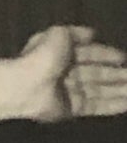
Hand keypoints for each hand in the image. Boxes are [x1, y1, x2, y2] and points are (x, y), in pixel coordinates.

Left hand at [0, 25, 126, 123]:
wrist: (26, 86)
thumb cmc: (42, 57)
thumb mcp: (59, 35)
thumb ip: (76, 33)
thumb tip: (92, 33)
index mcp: (60, 54)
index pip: (88, 53)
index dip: (106, 54)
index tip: (124, 58)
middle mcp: (65, 73)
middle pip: (97, 74)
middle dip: (118, 74)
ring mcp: (69, 92)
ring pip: (101, 90)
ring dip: (121, 89)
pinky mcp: (72, 109)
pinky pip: (97, 106)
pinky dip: (115, 104)